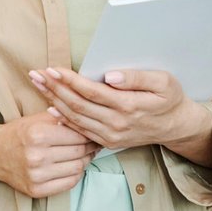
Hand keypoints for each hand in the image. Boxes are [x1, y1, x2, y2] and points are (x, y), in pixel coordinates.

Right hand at [0, 112, 98, 197]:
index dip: (89, 134)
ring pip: (77, 168)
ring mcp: (36, 175)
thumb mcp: (37, 119)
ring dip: (85, 161)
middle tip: (95, 143)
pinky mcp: (37, 190)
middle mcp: (36, 156)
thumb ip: (62, 118)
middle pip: (79, 152)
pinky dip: (76, 174)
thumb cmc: (19, 133)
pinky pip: (69, 183)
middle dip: (90, 147)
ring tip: (85, 154)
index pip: (77, 136)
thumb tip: (89, 123)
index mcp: (37, 135)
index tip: (94, 132)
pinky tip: (74, 166)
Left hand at [28, 67, 211, 164]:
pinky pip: (80, 130)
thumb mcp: (163, 82)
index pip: (91, 92)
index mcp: (128, 106)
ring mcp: (110, 135)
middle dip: (54, 88)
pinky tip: (50, 106)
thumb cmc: (169, 99)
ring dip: (53, 100)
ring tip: (38, 84)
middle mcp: (116, 124)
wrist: (175, 126)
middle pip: (77, 105)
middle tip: (35, 74)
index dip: (69, 80)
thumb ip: (137, 77)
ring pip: (75, 118)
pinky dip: (63, 118)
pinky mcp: (107, 141)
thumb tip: (109, 76)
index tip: (52, 69)